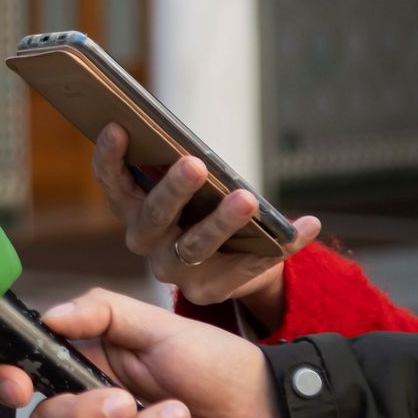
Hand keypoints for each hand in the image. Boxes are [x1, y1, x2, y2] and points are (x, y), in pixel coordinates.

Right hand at [0, 288, 289, 417]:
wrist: (272, 410)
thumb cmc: (216, 364)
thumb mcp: (157, 323)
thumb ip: (99, 311)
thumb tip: (51, 315)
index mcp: (89, 372)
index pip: (29, 384)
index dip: (10, 385)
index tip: (18, 384)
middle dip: (84, 416)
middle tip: (125, 399)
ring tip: (182, 415)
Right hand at [93, 124, 320, 321]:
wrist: (227, 260)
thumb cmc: (200, 204)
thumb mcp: (181, 183)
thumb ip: (174, 163)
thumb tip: (184, 137)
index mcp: (130, 207)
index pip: (111, 182)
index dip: (109, 157)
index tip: (118, 127)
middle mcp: (145, 240)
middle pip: (154, 216)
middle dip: (174, 189)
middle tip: (195, 164)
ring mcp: (175, 270)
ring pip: (195, 246)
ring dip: (222, 221)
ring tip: (247, 198)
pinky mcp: (209, 290)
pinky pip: (247, 268)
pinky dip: (282, 245)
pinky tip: (308, 225)